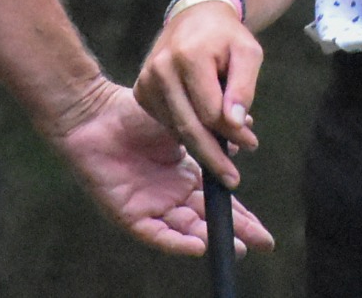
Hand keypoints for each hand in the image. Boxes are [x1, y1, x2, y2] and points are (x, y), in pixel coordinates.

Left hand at [54, 79, 274, 256]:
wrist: (96, 114)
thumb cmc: (134, 115)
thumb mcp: (180, 122)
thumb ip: (209, 133)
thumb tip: (244, 128)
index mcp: (185, 177)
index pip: (219, 201)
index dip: (242, 216)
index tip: (265, 230)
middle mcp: (171, 196)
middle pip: (208, 220)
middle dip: (236, 232)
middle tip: (262, 244)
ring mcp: (151, 206)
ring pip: (186, 230)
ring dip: (210, 238)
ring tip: (235, 247)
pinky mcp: (129, 215)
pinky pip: (156, 234)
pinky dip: (176, 242)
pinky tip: (197, 245)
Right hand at [132, 0, 262, 186]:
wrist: (195, 16)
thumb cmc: (226, 36)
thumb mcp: (247, 53)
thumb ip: (243, 87)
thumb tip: (236, 123)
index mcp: (189, 57)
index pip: (211, 112)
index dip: (233, 133)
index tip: (251, 143)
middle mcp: (162, 69)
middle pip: (189, 127)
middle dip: (214, 156)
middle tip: (233, 179)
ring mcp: (147, 80)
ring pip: (177, 129)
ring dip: (202, 143)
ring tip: (224, 143)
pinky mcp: (141, 90)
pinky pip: (167, 122)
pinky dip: (186, 130)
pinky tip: (201, 122)